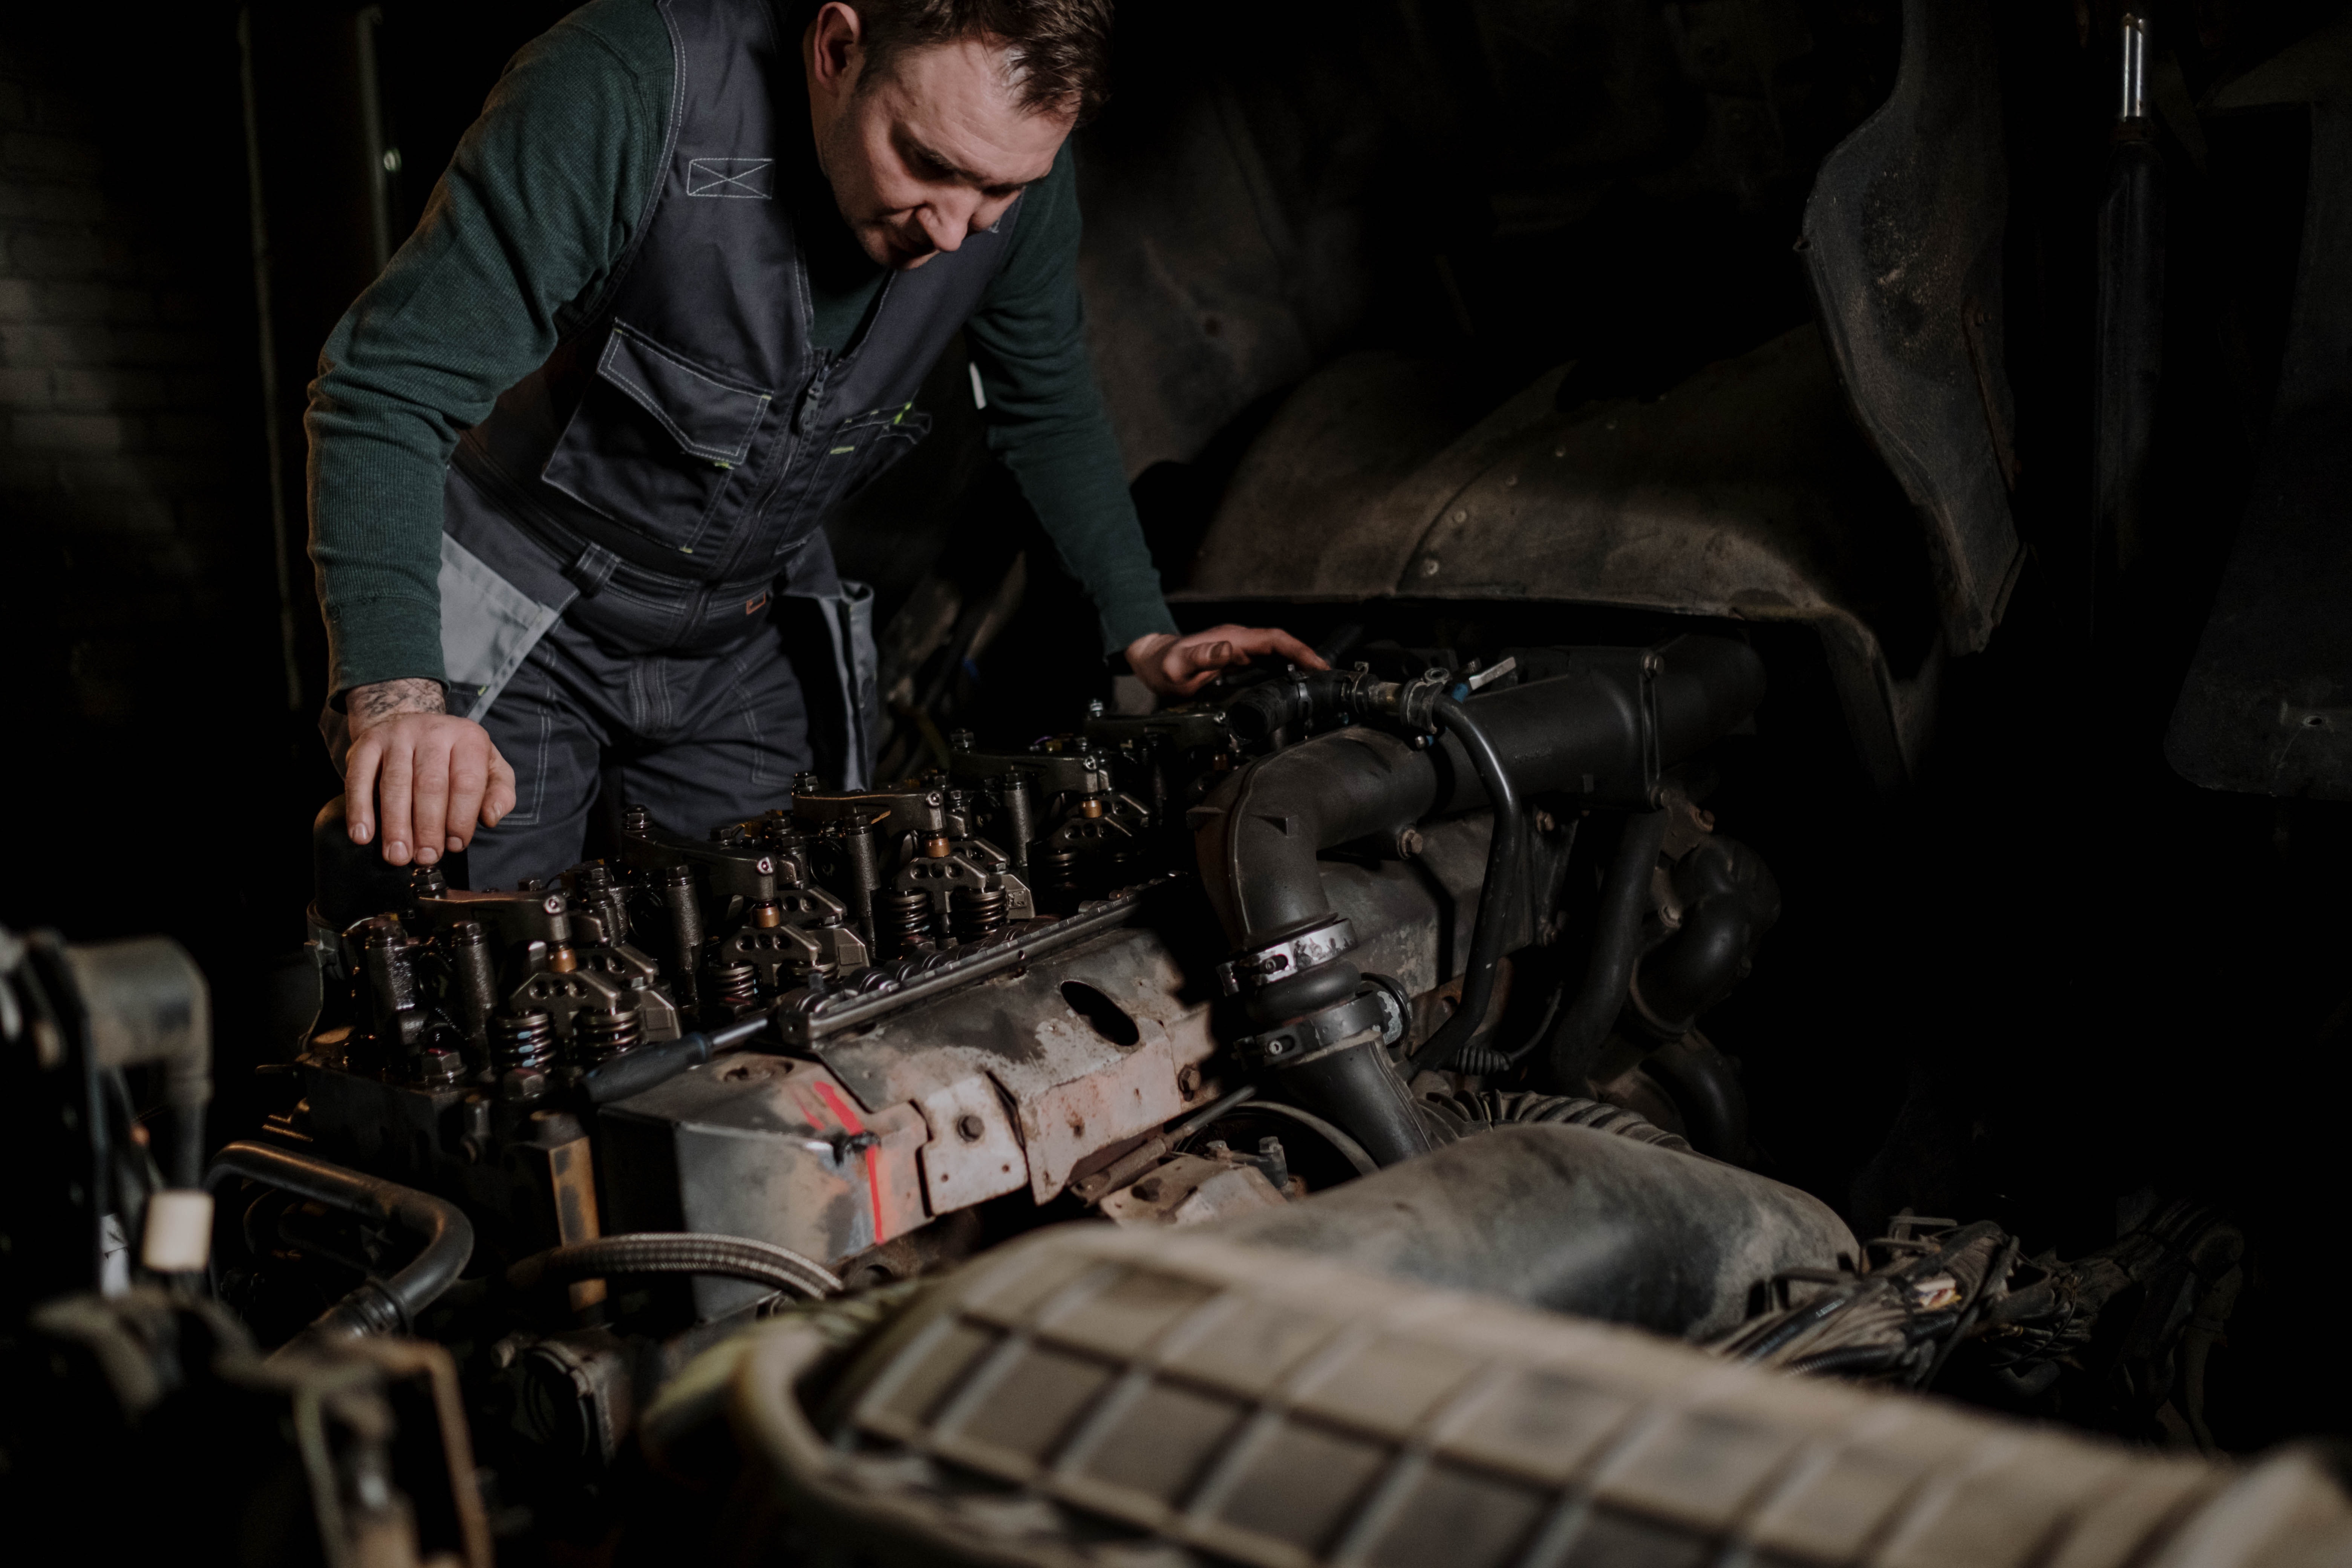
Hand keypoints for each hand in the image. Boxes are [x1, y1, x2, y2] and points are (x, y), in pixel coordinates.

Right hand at [343, 679, 516, 866]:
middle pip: (430, 785)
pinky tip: (362, 835)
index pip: (467, 782)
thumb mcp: (489, 766)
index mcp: (468, 738)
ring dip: (395, 824)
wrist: (411, 723)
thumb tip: (491, 817)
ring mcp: (397, 735)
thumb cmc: (454, 757)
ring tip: (397, 855)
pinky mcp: (366, 744)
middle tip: (425, 857)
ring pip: (395, 784)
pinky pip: (359, 777)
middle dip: (428, 827)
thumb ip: (499, 792)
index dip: (461, 818)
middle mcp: (433, 732)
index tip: (455, 845)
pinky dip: (359, 808)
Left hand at [1125, 624, 1327, 698]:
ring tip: (1318, 681)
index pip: (1274, 640)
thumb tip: (1229, 649)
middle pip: (1282, 645)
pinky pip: (1267, 661)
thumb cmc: (1164, 665)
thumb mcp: (1178, 666)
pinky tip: (1293, 682)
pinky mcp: (1237, 660)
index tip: (1317, 664)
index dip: (1299, 650)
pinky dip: (1284, 669)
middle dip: (1307, 657)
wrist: (1152, 661)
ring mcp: (1239, 650)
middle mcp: (1239, 641)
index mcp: (1232, 640)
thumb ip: (1202, 658)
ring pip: (1277, 653)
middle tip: (1327, 677)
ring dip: (1298, 663)